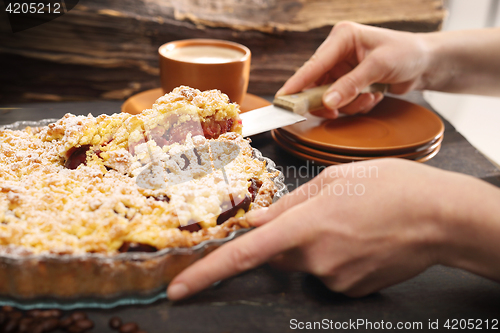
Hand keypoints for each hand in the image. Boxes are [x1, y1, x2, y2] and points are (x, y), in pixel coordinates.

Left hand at [167, 159, 499, 299]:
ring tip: (349, 222)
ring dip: (313, 244)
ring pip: (304, 262)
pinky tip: (358, 238)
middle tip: (320, 214)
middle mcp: (316, 258)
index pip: (245, 254)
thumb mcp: (334, 180)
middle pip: (277, 253)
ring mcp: (335, 278)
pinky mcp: (350, 289)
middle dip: (284, 237)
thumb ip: (288, 205)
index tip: (180, 289)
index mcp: (306, 225)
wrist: (439, 217)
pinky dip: (333, 256)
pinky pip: (326, 271)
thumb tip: (256, 222)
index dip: (207, 273)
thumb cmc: (390, 187)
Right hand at [277, 21, 431, 117]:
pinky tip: (373, 96)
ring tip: (369, 97)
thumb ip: (351, 85)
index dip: (298, 83)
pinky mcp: (350, 82)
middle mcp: (338, 52)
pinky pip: (342, 101)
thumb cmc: (406, 54)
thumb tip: (327, 103)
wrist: (426, 63)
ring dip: (348, 104)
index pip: (314, 63)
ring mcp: (343, 68)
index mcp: (342, 37)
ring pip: (329, 96)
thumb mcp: (379, 67)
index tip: (283, 99)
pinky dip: (356, 105)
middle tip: (333, 111)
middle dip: (328, 99)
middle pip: (317, 83)